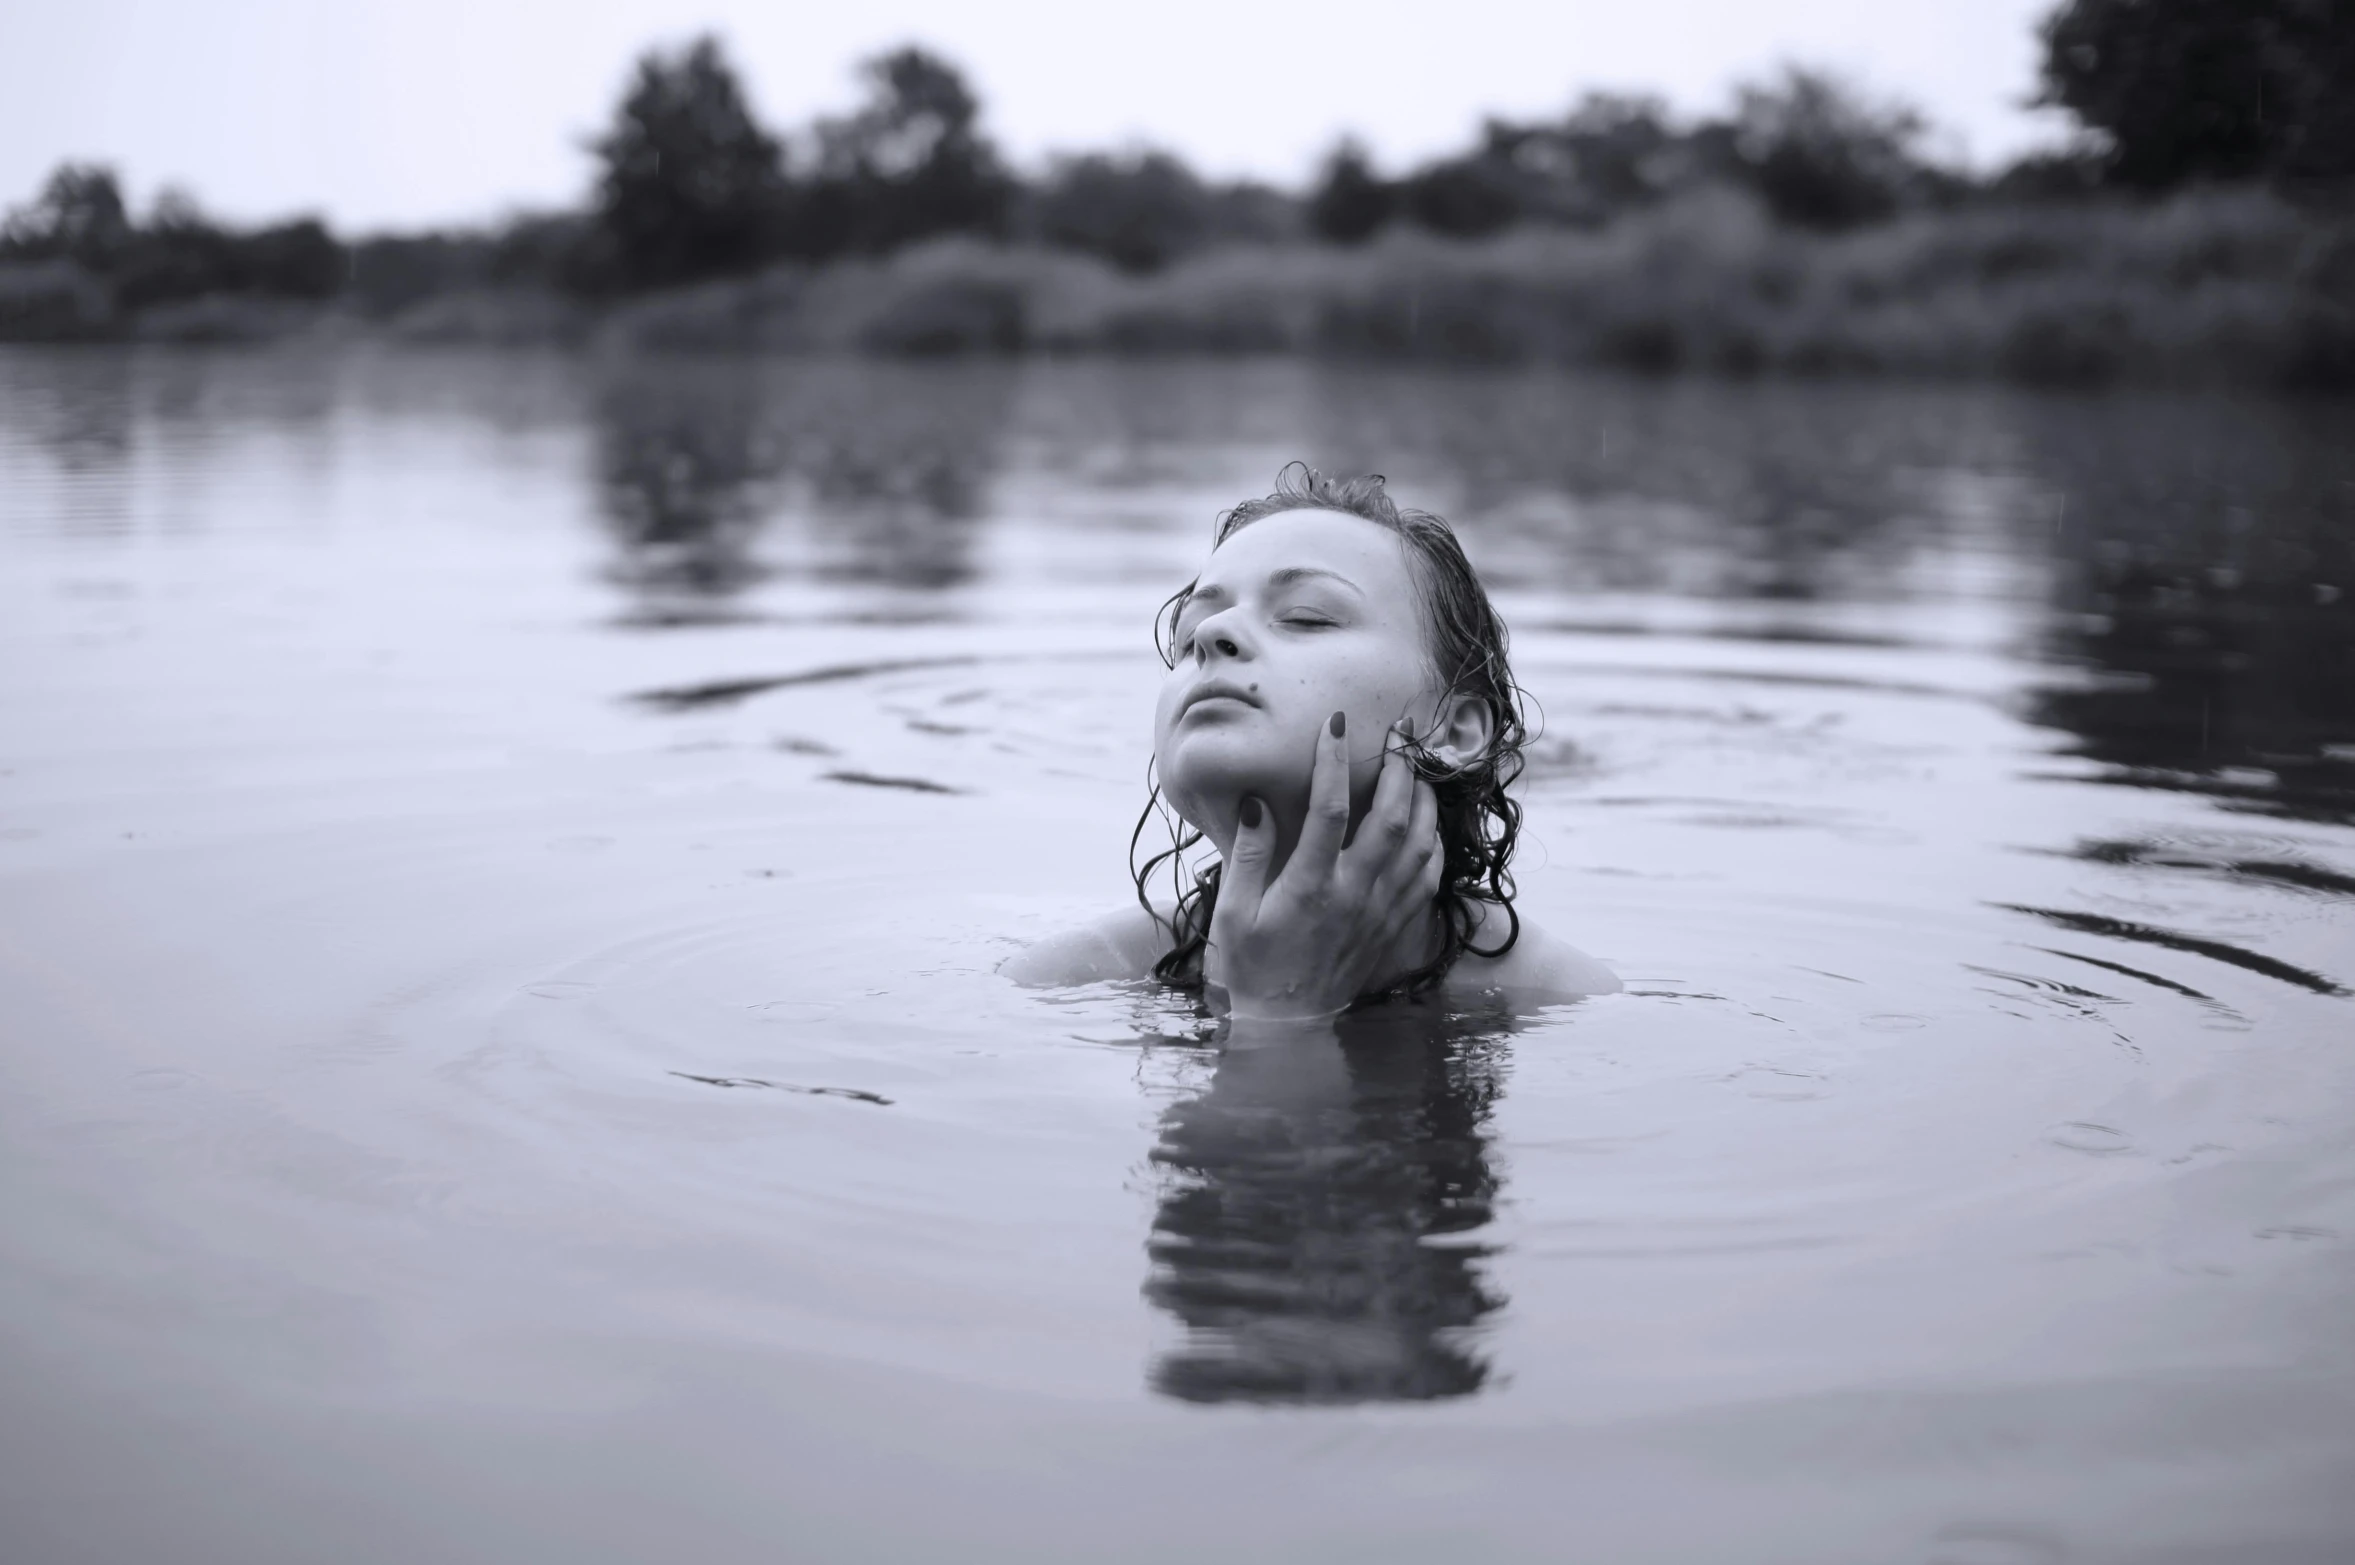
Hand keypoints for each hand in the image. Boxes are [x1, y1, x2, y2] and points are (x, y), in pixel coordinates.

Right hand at [1206, 712, 1441, 1025]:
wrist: (1288, 1024)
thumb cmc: (1253, 966)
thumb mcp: (1233, 914)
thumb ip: (1248, 856)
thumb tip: (1259, 803)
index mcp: (1310, 887)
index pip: (1329, 810)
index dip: (1334, 761)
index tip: (1337, 723)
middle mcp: (1353, 895)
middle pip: (1392, 818)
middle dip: (1400, 768)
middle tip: (1402, 732)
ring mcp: (1380, 911)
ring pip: (1420, 843)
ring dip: (1425, 800)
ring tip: (1418, 767)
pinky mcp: (1394, 926)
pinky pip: (1428, 877)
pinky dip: (1434, 842)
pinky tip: (1428, 822)